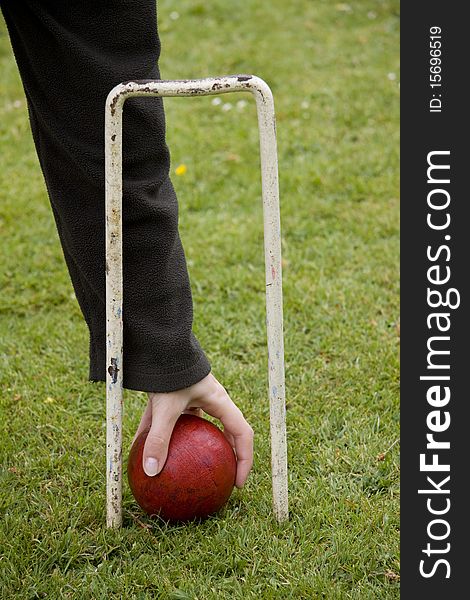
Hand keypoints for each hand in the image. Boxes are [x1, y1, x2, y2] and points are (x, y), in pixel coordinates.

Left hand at [132, 373, 253, 487]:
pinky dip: (158, 433)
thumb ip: (158, 438)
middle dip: (223, 456)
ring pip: (195, 427)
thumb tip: (151, 473)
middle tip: (217, 478)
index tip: (237, 483)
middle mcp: (209, 400)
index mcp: (219, 401)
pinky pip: (169, 419)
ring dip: (190, 446)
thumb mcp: (165, 406)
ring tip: (180, 469)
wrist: (158, 342)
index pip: (242, 434)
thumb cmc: (171, 370)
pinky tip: (141, 451)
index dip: (245, 460)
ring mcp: (191, 397)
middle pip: (223, 433)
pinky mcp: (173, 394)